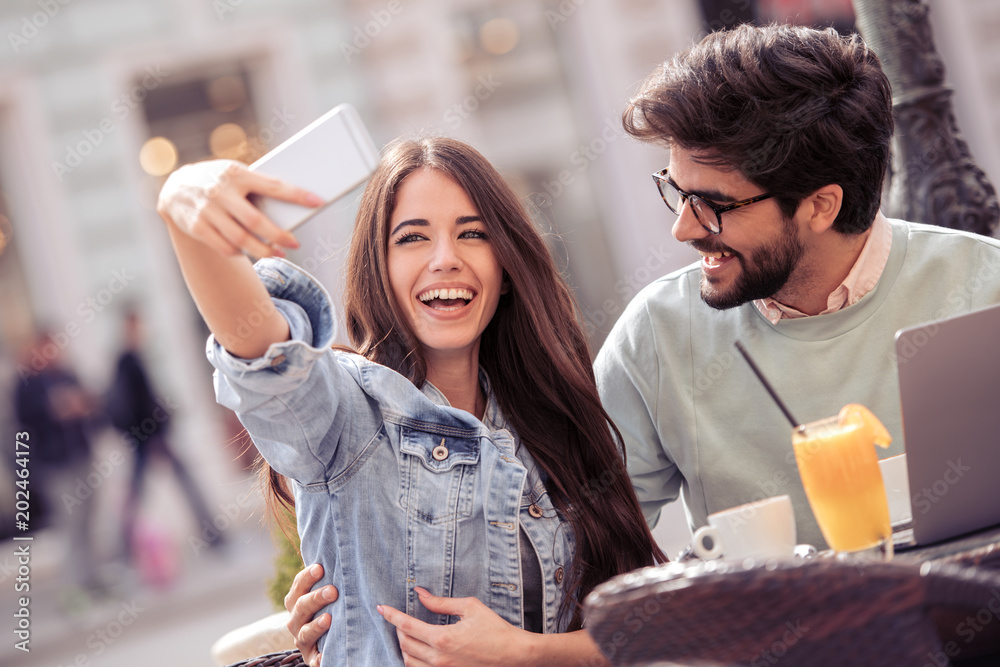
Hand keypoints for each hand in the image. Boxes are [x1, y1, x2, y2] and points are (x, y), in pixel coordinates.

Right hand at [156, 159, 320, 257]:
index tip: (318, 201)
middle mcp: (220, 191)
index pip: (272, 185)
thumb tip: (294, 202)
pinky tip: (250, 251)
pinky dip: (241, 252)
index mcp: (236, 173)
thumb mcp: (235, 174)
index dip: (297, 195)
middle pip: (256, 220)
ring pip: (241, 239)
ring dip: (263, 250)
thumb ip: (257, 185)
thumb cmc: (219, 181)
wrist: (176, 187)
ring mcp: (206, 210)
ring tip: (279, 253)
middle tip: (295, 243)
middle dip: (278, 235)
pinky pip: (225, 247)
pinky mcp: (196, 227)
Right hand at [284, 563, 338, 666]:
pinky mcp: (311, 658)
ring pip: (305, 633)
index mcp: (297, 602)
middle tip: (333, 591)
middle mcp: (296, 621)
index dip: (307, 577)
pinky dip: (319, 658)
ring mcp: (302, 640)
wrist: (325, 642)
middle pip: (301, 607)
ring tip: (329, 618)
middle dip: (316, 598)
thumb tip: (343, 548)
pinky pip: (314, 659)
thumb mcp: (326, 593)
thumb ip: (328, 577)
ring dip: (316, 626)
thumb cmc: (330, 607)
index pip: (298, 587)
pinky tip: (325, 655)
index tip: (320, 567)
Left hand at [378, 587, 526, 666]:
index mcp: (442, 638)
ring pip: (409, 662)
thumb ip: (441, 602)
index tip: (381, 608)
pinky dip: (414, 661)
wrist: (514, 655)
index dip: (391, 616)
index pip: (406, 626)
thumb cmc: (495, 629)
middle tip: (399, 619)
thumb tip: (420, 593)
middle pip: (404, 644)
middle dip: (397, 630)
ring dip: (404, 647)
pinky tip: (418, 651)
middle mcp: (439, 659)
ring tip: (408, 635)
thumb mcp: (469, 607)